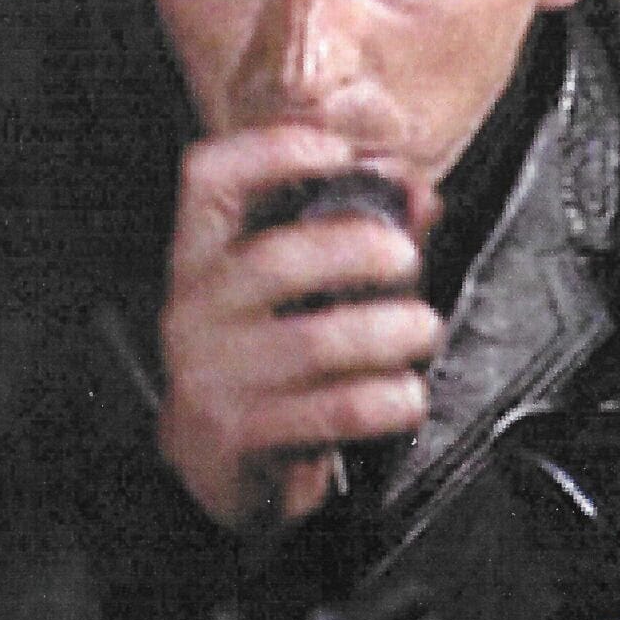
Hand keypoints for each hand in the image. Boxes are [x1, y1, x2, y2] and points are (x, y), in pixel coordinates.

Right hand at [154, 125, 444, 531]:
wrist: (218, 469)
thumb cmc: (267, 363)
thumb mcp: (297, 294)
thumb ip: (360, 236)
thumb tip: (418, 195)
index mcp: (204, 259)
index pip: (209, 179)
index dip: (271, 150)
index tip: (337, 151)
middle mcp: (197, 310)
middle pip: (272, 259)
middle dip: (354, 249)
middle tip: (406, 257)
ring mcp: (212, 375)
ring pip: (312, 341)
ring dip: (387, 331)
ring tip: (422, 330)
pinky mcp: (240, 436)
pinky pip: (328, 411)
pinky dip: (383, 400)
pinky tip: (407, 394)